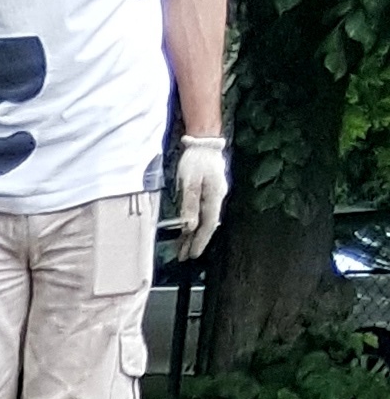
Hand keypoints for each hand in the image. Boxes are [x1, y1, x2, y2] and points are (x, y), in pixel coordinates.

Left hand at [172, 140, 227, 258]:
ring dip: (192, 235)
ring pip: (203, 220)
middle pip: (206, 225)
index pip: (208, 225)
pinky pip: (201, 212)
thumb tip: (191, 226)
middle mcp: (216, 197)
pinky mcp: (207, 192)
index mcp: (214, 196)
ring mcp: (213, 195)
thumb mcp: (190, 182)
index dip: (200, 241)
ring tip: (182, 249)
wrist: (203, 142)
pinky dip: (193, 223)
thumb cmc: (196, 159)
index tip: (192, 254)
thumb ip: (190, 205)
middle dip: (195, 242)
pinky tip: (186, 232)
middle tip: (184, 257)